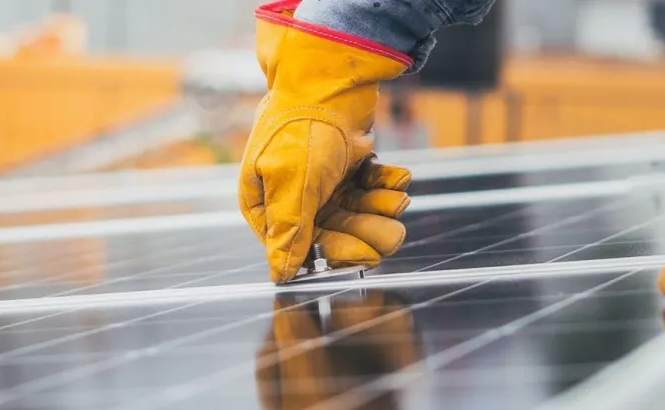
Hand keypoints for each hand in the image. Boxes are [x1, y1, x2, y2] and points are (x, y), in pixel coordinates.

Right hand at [238, 1, 413, 282]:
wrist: (328, 76)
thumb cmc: (301, 127)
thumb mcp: (290, 183)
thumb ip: (288, 231)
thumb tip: (280, 274)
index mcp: (266, 204)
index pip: (300, 247)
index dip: (334, 253)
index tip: (364, 254)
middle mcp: (290, 196)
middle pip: (334, 233)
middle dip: (366, 232)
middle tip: (392, 233)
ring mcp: (319, 180)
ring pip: (356, 212)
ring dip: (380, 209)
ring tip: (397, 200)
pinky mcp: (345, 164)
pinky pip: (369, 187)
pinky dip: (385, 185)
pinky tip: (398, 178)